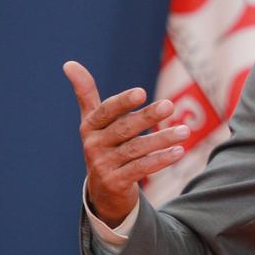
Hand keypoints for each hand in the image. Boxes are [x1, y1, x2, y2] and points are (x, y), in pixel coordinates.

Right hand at [63, 60, 189, 226]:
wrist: (102, 190)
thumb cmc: (102, 145)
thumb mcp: (92, 121)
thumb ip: (85, 93)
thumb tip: (69, 63)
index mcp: (89, 127)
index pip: (106, 111)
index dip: (123, 102)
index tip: (141, 92)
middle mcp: (94, 145)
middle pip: (124, 129)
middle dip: (147, 117)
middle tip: (170, 105)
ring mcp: (104, 165)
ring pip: (136, 149)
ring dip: (162, 139)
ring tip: (185, 131)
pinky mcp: (116, 182)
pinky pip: (141, 168)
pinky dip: (160, 160)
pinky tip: (179, 151)